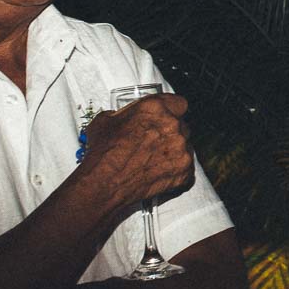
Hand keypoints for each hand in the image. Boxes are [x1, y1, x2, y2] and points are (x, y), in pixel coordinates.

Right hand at [79, 92, 194, 212]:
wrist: (103, 185)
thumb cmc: (103, 155)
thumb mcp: (104, 121)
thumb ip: (124, 114)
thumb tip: (125, 117)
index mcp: (155, 108)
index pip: (178, 103)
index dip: (171, 111)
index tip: (166, 116)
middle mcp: (172, 126)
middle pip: (181, 125)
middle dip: (169, 133)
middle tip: (153, 142)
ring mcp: (181, 149)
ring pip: (185, 146)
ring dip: (173, 151)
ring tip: (152, 160)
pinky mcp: (185, 171)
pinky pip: (186, 168)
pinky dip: (175, 170)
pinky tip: (158, 172)